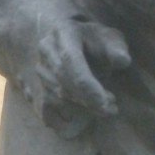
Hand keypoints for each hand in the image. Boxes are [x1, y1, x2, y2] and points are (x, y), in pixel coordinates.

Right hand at [31, 15, 130, 130]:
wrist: (57, 37)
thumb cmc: (89, 39)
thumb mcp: (106, 36)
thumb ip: (116, 47)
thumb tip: (123, 61)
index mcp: (63, 33)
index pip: (70, 61)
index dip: (87, 86)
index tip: (105, 104)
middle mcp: (44, 51)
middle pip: (63, 84)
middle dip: (89, 101)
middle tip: (111, 108)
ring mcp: (35, 70)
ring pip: (55, 99)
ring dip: (81, 109)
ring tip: (104, 108)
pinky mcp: (31, 89)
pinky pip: (44, 113)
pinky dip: (63, 121)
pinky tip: (81, 117)